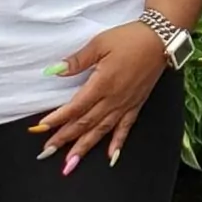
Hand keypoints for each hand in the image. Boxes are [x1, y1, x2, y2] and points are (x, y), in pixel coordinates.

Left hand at [27, 22, 168, 172]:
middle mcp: (113, 99)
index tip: (41, 129)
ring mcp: (126, 104)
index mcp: (102, 83)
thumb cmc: (129, 38)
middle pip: (85, 123)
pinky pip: (126, 128)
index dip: (57, 119)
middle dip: (65, 139)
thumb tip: (55, 71)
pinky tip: (110, 157)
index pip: (75, 107)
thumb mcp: (99, 43)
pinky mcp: (136, 105)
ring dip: (84, 147)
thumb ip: (78, 60)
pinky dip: (117, 144)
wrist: (161, 40)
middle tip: (46, 153)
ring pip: (102, 131)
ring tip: (70, 163)